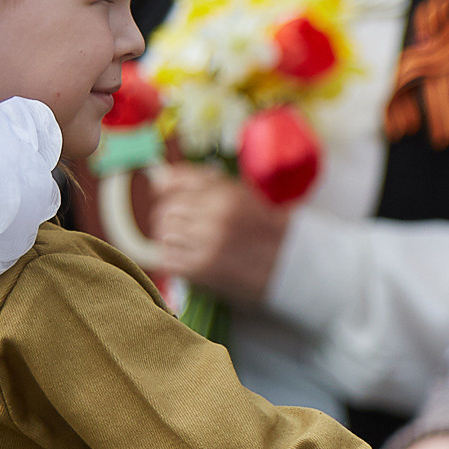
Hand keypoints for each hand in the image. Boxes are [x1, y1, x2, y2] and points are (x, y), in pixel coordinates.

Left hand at [150, 161, 290, 303]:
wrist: (292, 265)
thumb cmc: (265, 228)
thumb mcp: (240, 194)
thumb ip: (200, 182)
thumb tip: (157, 178)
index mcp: (226, 194)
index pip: (174, 183)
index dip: (169, 191)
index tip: (172, 198)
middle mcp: (215, 216)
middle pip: (166, 210)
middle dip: (171, 217)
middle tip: (186, 227)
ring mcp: (208, 244)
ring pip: (164, 234)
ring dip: (171, 239)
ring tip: (189, 244)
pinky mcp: (204, 270)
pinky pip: (167, 259)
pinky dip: (172, 259)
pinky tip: (188, 259)